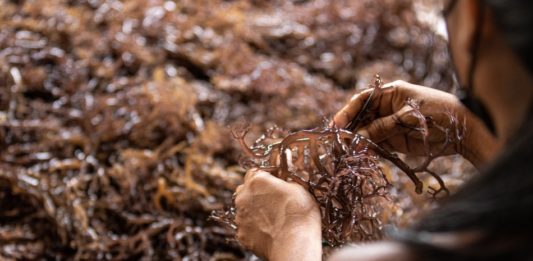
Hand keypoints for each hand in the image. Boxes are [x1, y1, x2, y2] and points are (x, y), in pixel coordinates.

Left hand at [234, 169, 321, 260]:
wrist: (295, 244)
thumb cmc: (300, 214)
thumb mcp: (300, 188)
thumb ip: (285, 182)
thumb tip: (284, 184)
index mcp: (257, 181)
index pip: (255, 172)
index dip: (265, 178)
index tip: (275, 183)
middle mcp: (243, 197)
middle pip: (245, 190)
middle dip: (256, 194)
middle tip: (273, 201)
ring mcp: (240, 217)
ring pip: (244, 210)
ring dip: (255, 211)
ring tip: (273, 220)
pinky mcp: (241, 234)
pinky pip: (246, 227)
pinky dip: (254, 228)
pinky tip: (269, 231)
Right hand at [332, 80, 498, 166]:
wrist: (463, 131)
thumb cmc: (438, 113)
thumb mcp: (409, 117)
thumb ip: (382, 127)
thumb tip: (356, 137)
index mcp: (390, 94)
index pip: (362, 100)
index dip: (347, 111)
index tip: (336, 124)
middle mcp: (386, 109)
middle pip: (361, 118)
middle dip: (350, 129)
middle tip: (339, 142)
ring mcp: (390, 125)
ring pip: (366, 133)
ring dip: (357, 142)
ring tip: (348, 152)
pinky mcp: (395, 142)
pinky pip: (376, 145)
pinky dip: (368, 150)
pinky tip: (361, 156)